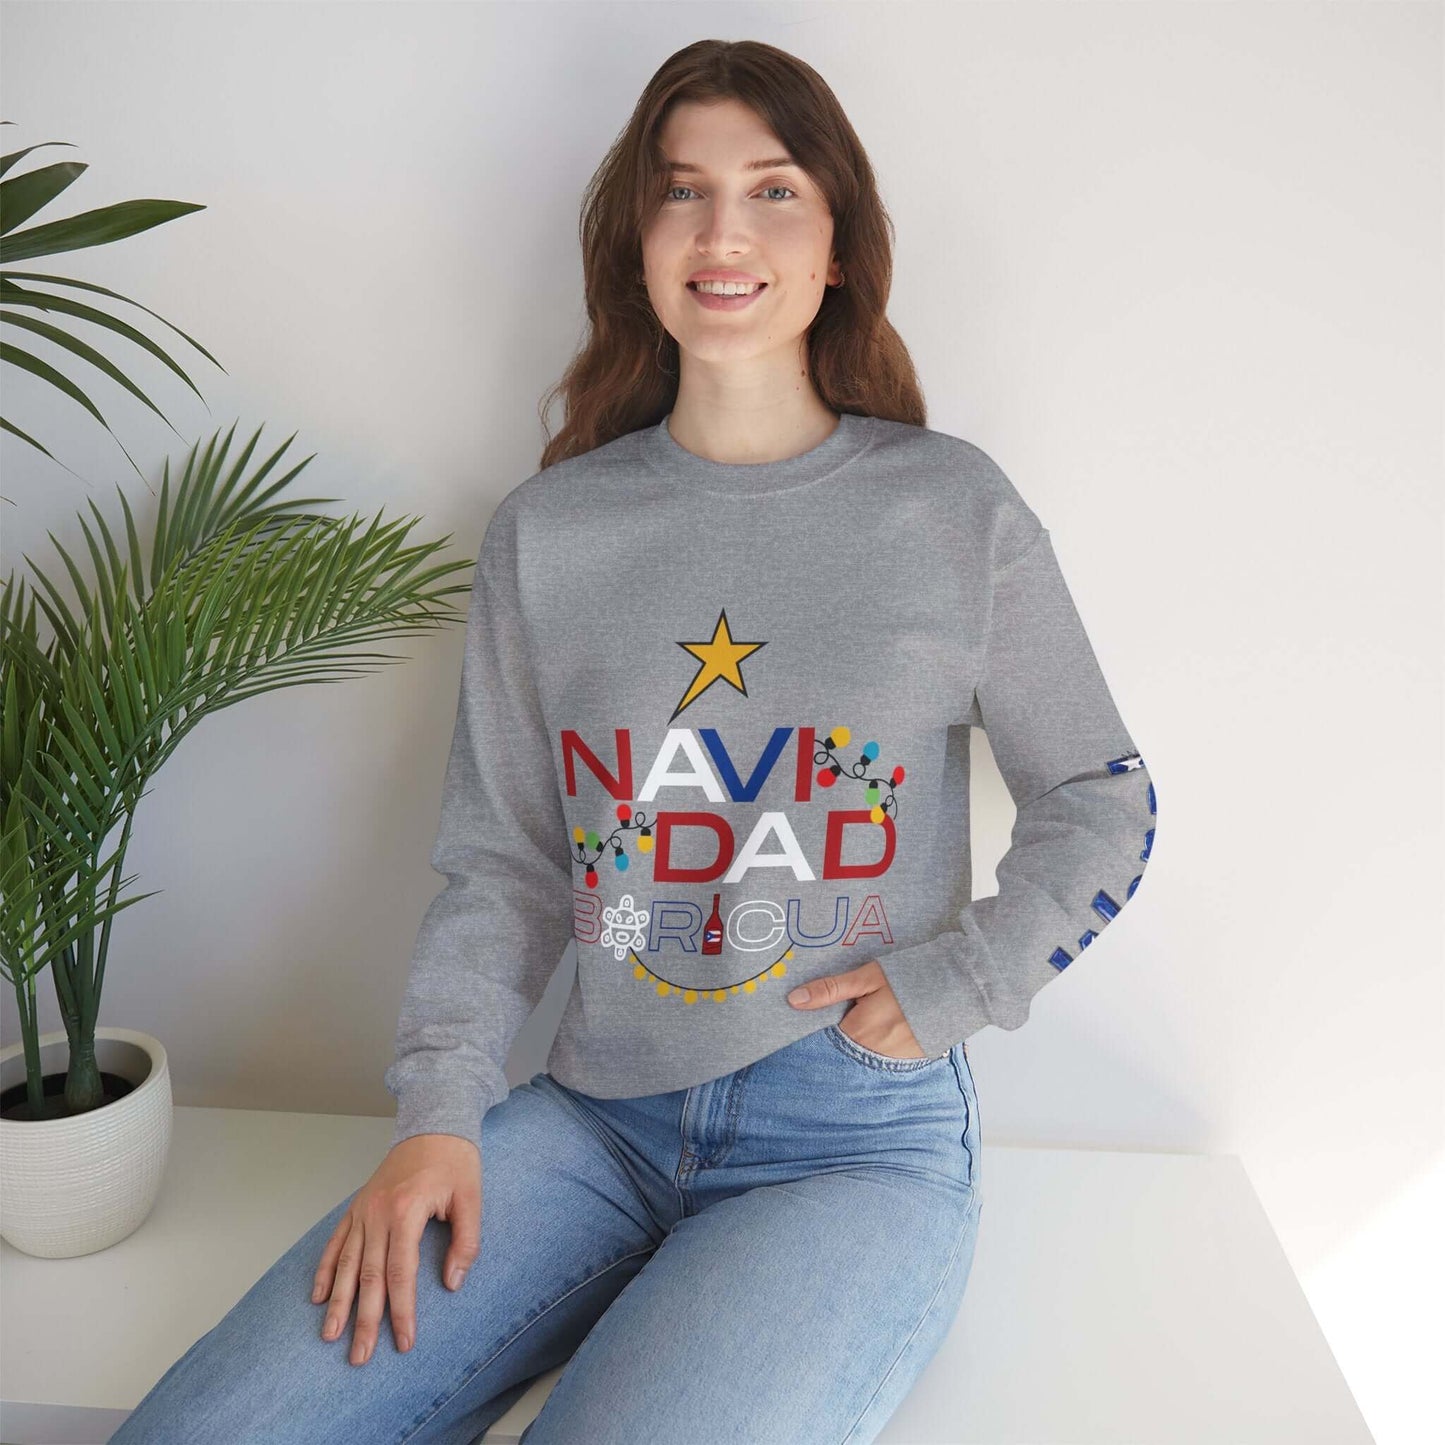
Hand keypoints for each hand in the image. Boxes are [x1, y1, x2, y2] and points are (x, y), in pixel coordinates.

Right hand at [312, 1133, 480, 1364]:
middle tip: (359, 1357)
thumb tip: (452, 1284)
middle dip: (363, 1319)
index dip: (402, 1311)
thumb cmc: (455, 1161)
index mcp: (406, 1212)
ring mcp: (364, 1210)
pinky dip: (325, 1269)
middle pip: (368, 1276)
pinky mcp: (358, 1206)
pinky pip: (336, 1242)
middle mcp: (378, 1213)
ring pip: (346, 1263)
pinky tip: (318, 1296)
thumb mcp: (472, 1198)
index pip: (401, 1273)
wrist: (433, 1124)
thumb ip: (466, 1242)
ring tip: (330, 1336)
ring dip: (337, 1302)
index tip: (403, 1342)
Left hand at [787, 959, 926, 1058]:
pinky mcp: (913, 1060)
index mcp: (858, 1032)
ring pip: (867, 1053)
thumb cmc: (908, 977)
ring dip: (867, 1039)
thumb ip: (830, 990)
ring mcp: (896, 1060)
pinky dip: (886, 1045)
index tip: (833, 1012)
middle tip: (861, 1010)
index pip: (828, 1037)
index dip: (826, 1024)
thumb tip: (793, 1000)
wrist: (958, 986)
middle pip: (847, 1046)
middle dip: (848, 1031)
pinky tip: (896, 1026)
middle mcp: (874, 1053)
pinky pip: (888, 1057)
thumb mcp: (866, 977)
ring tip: (881, 1016)